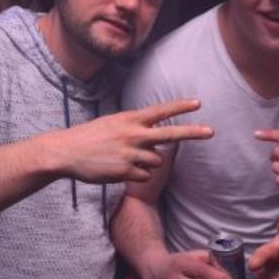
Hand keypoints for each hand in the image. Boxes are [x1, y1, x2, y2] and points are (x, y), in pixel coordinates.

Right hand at [46, 100, 212, 182]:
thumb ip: (135, 127)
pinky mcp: (125, 171)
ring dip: (148, 161)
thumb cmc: (91, 136)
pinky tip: (119, 169)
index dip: (180, 107)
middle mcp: (133, 134)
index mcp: (130, 119)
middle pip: (170, 134)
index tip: (198, 103)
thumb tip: (156, 137)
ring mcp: (130, 154)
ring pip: (156, 160)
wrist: (66, 152)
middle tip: (212, 132)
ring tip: (125, 157)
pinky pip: (144, 174)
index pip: (160, 111)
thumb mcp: (113, 123)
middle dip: (193, 133)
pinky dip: (137, 174)